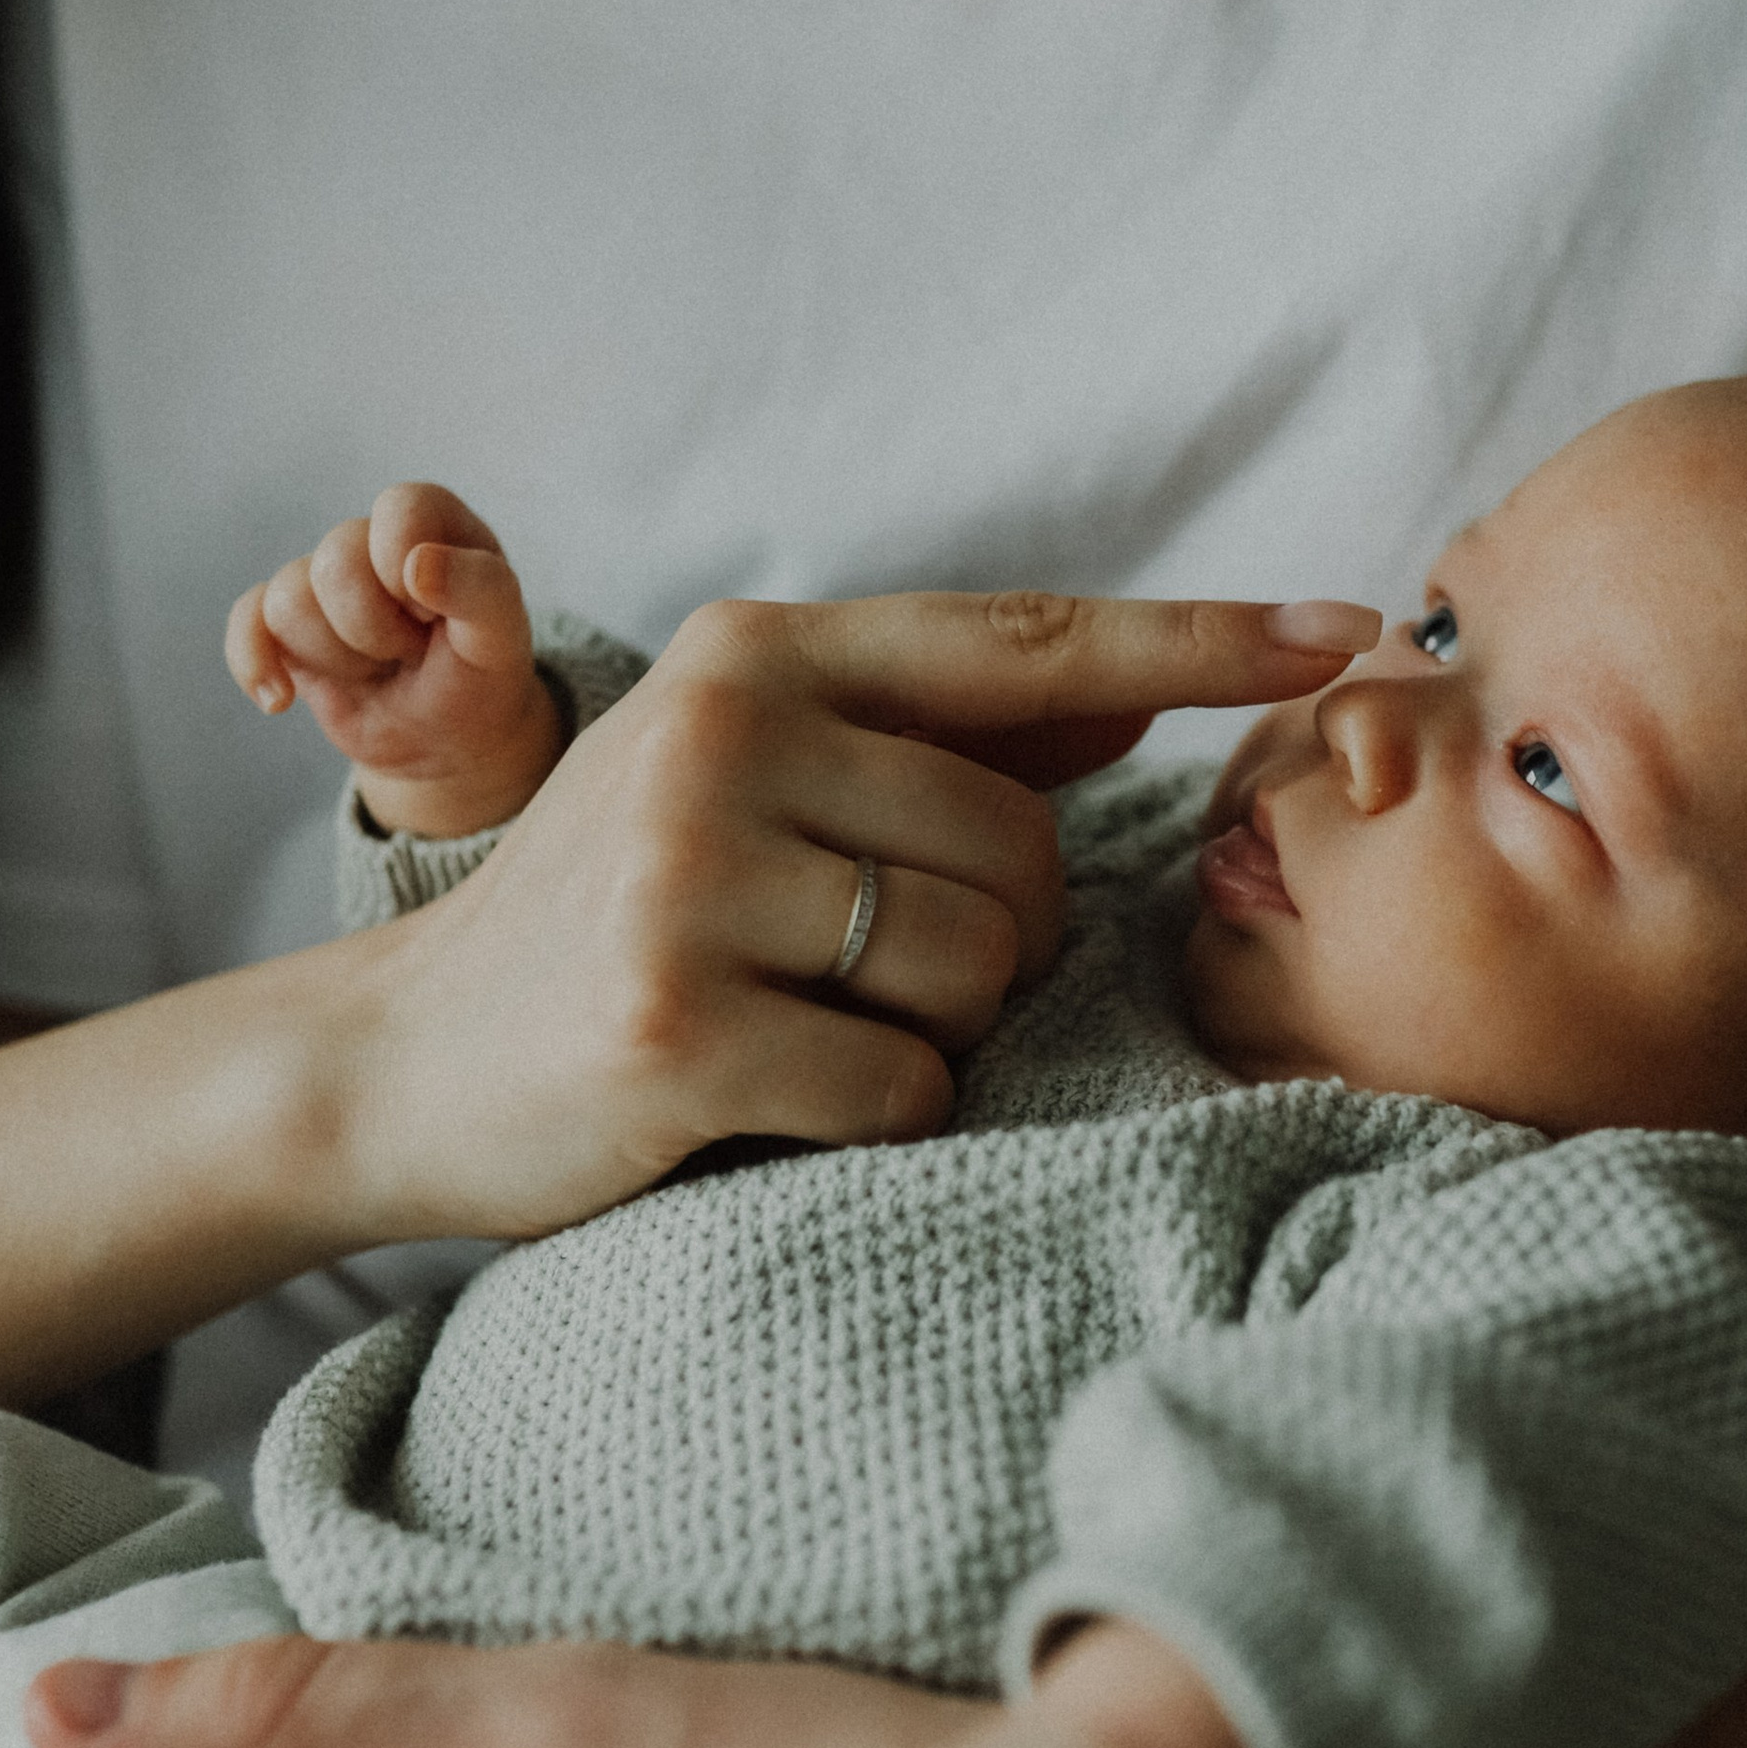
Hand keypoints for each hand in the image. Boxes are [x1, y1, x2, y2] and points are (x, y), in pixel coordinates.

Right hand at [226, 483, 562, 841]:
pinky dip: (256, 664)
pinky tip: (282, 699)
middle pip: (336, 562)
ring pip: (289, 600)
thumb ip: (482, 590)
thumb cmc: (480, 677)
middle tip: (414, 652)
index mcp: (432, 521)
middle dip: (378, 630)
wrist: (448, 742)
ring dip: (340, 658)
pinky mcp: (285, 625)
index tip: (438, 617)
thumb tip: (416, 564)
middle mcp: (371, 540)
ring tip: (380, 667)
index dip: (411, 573)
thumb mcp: (503, 639)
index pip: (399, 510)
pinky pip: (246, 622)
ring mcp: (323, 582)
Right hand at [333, 585, 1380, 1241]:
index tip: (1347, 631)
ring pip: (980, 969)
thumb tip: (1134, 695)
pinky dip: (876, 1116)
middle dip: (991, 937)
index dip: (1198, 640)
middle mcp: (726, 736)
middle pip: (1026, 849)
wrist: (398, 1061)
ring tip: (801, 1023)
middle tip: (847, 966)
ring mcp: (692, 876)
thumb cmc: (615, 915)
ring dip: (932, 1032)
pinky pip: (908, 1086)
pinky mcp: (680, 1025)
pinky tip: (770, 1096)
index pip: (1025, 639)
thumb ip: (933, 734)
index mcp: (757, 655)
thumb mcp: (751, 778)